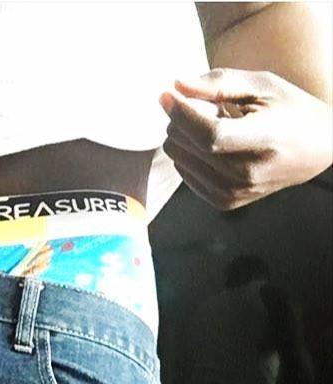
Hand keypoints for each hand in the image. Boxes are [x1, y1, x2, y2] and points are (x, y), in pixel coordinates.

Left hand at [159, 68, 332, 209]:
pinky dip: (188, 154)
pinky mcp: (224, 202)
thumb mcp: (264, 86)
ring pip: (179, 159)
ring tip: (215, 125)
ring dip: (185, 136)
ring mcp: (234, 193)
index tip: (167, 96)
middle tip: (205, 106)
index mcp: (265, 141)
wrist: (314, 151)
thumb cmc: (289, 111)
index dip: (182, 115)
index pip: (209, 134)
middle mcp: (247, 174)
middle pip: (189, 146)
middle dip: (182, 120)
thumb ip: (220, 83)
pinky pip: (184, 173)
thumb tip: (177, 86)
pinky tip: (213, 146)